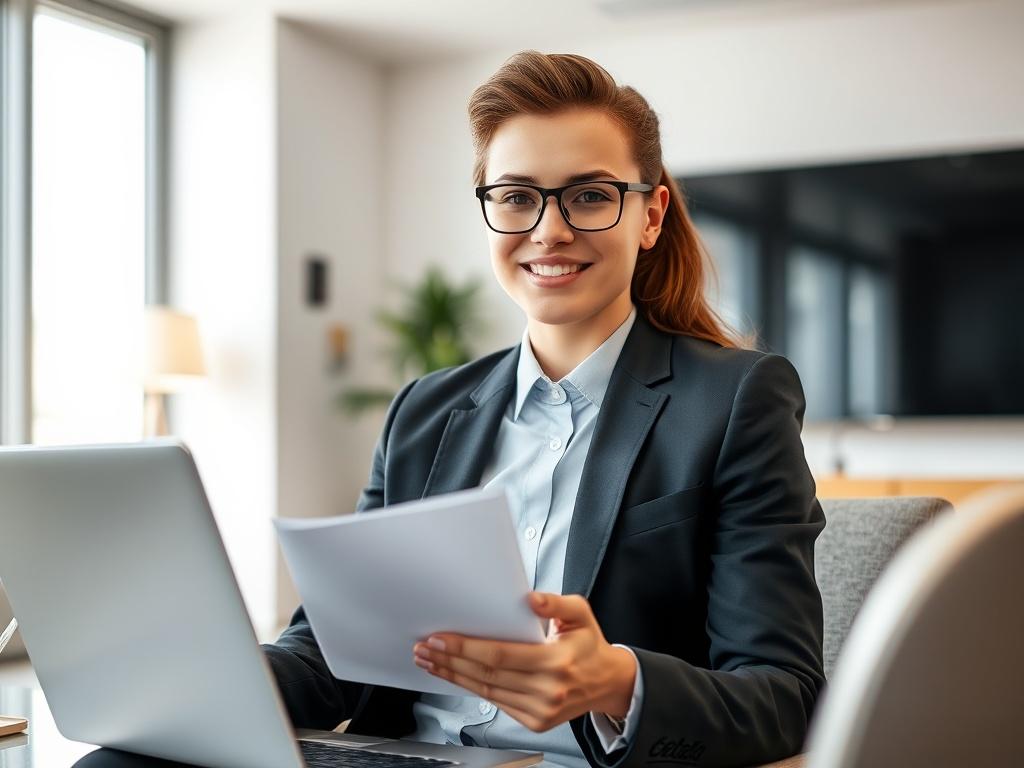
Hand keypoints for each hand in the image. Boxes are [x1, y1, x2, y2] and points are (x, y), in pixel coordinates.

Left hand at [412, 591, 636, 731]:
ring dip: (453, 676)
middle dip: (450, 661)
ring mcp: (541, 711)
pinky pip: (496, 703)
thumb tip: (530, 599)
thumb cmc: (589, 645)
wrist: (607, 682)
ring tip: (430, 661)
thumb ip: (556, 603)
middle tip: (424, 648)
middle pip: (487, 675)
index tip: (440, 638)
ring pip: (486, 692)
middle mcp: (548, 691)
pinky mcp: (536, 721)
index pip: (500, 655)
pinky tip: (455, 675)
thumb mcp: (580, 614)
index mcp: (557, 662)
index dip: (466, 648)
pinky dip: (472, 688)